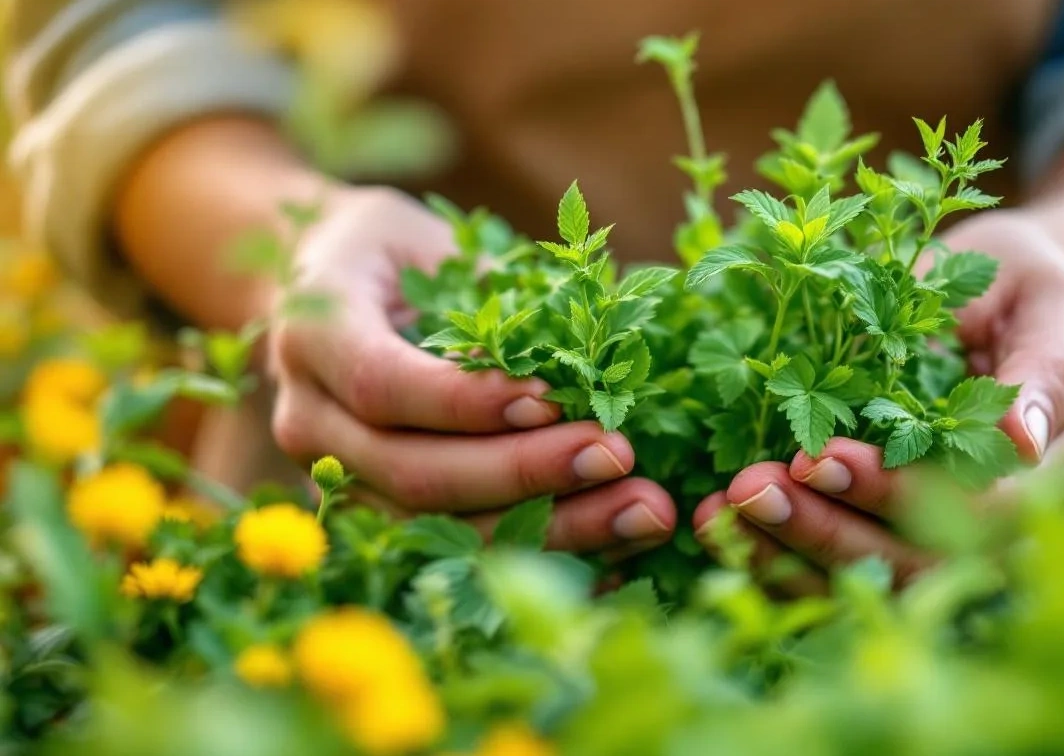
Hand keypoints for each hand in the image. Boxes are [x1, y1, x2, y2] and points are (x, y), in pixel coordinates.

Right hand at [266, 187, 674, 554]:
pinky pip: (458, 546)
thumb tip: (604, 339)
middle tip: (618, 457)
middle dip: (525, 472)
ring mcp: (334, 478)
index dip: (467, 403)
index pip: (384, 386)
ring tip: (643, 512)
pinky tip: (617, 552)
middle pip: (413, 471)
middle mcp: (310, 419)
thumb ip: (497, 296)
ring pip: (439, 525)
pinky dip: (541, 549)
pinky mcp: (374, 514)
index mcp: (314, 335)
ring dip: (551, 527)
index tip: (551, 402)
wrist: (323, 287)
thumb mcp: (436, 243)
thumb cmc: (395, 253)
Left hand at [693, 209, 1063, 589]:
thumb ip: (1041, 368)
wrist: (1011, 300)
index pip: (972, 506)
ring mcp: (952, 542)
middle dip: (826, 530)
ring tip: (721, 513)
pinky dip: (778, 562)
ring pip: (872, 580)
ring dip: (791, 557)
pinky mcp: (899, 539)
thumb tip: (1019, 440)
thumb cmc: (1028, 290)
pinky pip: (840, 576)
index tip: (818, 457)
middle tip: (750, 490)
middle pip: (915, 561)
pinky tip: (722, 530)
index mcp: (1050, 470)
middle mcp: (1005, 525)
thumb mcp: (1049, 305)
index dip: (893, 491)